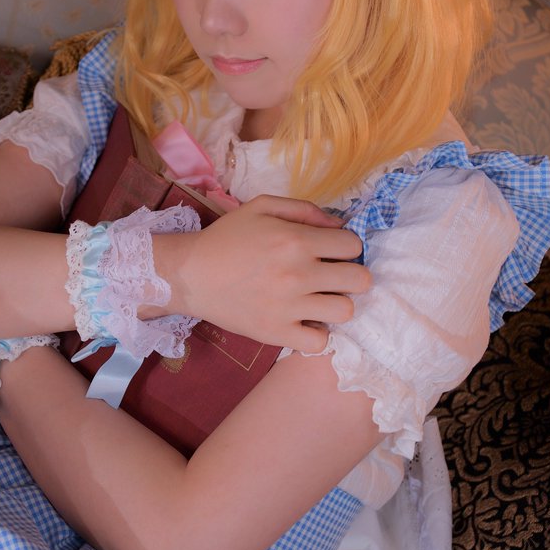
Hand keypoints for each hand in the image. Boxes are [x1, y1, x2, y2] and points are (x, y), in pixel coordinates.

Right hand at [151, 195, 369, 351]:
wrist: (189, 275)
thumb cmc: (226, 238)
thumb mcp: (262, 207)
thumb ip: (304, 210)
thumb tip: (340, 225)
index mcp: (296, 240)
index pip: (352, 245)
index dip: (346, 247)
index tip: (332, 252)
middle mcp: (298, 273)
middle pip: (360, 280)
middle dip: (351, 275)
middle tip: (332, 277)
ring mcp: (288, 306)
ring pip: (345, 311)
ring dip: (336, 304)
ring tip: (319, 300)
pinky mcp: (276, 332)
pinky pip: (319, 342)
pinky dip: (316, 333)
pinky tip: (304, 321)